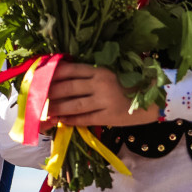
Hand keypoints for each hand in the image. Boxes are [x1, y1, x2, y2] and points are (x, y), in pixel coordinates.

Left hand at [45, 62, 160, 126]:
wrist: (154, 99)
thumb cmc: (129, 84)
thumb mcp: (110, 73)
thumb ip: (90, 75)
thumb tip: (63, 78)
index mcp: (99, 70)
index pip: (70, 70)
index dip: (52, 75)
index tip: (39, 78)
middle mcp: (100, 83)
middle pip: (68, 88)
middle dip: (49, 94)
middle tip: (36, 98)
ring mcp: (104, 100)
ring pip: (74, 105)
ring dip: (57, 108)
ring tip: (44, 112)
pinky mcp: (109, 116)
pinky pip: (85, 119)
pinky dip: (71, 120)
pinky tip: (62, 121)